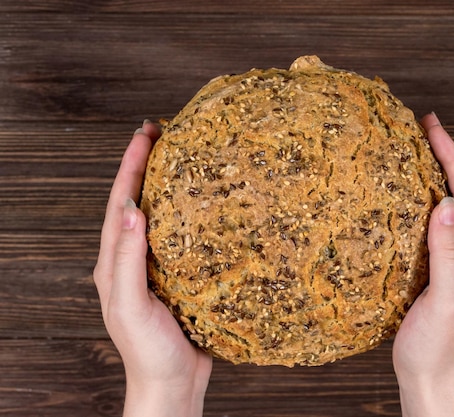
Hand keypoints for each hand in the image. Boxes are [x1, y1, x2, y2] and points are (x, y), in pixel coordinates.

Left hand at [93, 121, 212, 416]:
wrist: (172, 384)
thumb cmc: (148, 351)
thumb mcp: (131, 306)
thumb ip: (127, 259)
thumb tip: (131, 209)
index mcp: (115, 262)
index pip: (120, 202)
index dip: (131, 165)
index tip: (145, 134)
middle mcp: (133, 259)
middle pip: (138, 201)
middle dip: (146, 165)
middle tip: (162, 133)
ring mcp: (157, 267)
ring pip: (162, 216)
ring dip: (168, 185)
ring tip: (183, 158)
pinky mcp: (181, 277)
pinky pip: (184, 236)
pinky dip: (191, 213)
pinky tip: (207, 205)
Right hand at [392, 113, 453, 416]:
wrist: (430, 378)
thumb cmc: (439, 346)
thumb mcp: (446, 300)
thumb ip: (447, 254)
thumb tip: (446, 204)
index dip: (453, 158)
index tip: (433, 128)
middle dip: (446, 157)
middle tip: (424, 127)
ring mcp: (451, 259)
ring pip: (447, 206)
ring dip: (435, 175)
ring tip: (415, 150)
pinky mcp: (432, 268)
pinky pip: (429, 224)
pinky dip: (419, 200)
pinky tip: (403, 195)